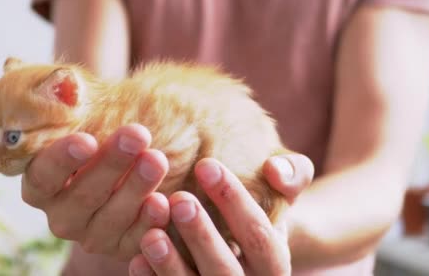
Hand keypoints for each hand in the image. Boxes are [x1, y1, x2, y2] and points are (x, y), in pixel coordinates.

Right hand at [0, 114, 171, 259]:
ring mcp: (92, 234)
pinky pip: (134, 240)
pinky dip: (149, 222)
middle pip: (81, 196)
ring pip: (110, 218)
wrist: (132, 153)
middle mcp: (60, 215)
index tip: (86, 139)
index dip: (61, 160)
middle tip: (137, 134)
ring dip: (134, 189)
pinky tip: (165, 201)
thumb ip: (23, 119)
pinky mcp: (121, 247)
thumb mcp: (66, 120)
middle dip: (110, 165)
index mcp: (40, 185)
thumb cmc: (97, 132)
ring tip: (157, 159)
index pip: (42, 176)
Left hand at [128, 155, 313, 275]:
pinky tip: (136, 259)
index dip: (235, 202)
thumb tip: (275, 169)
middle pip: (226, 270)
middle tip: (179, 199)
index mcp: (274, 264)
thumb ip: (292, 175)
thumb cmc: (254, 212)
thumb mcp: (279, 194)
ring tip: (152, 234)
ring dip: (171, 264)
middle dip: (202, 235)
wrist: (235, 245)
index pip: (260, 237)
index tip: (206, 165)